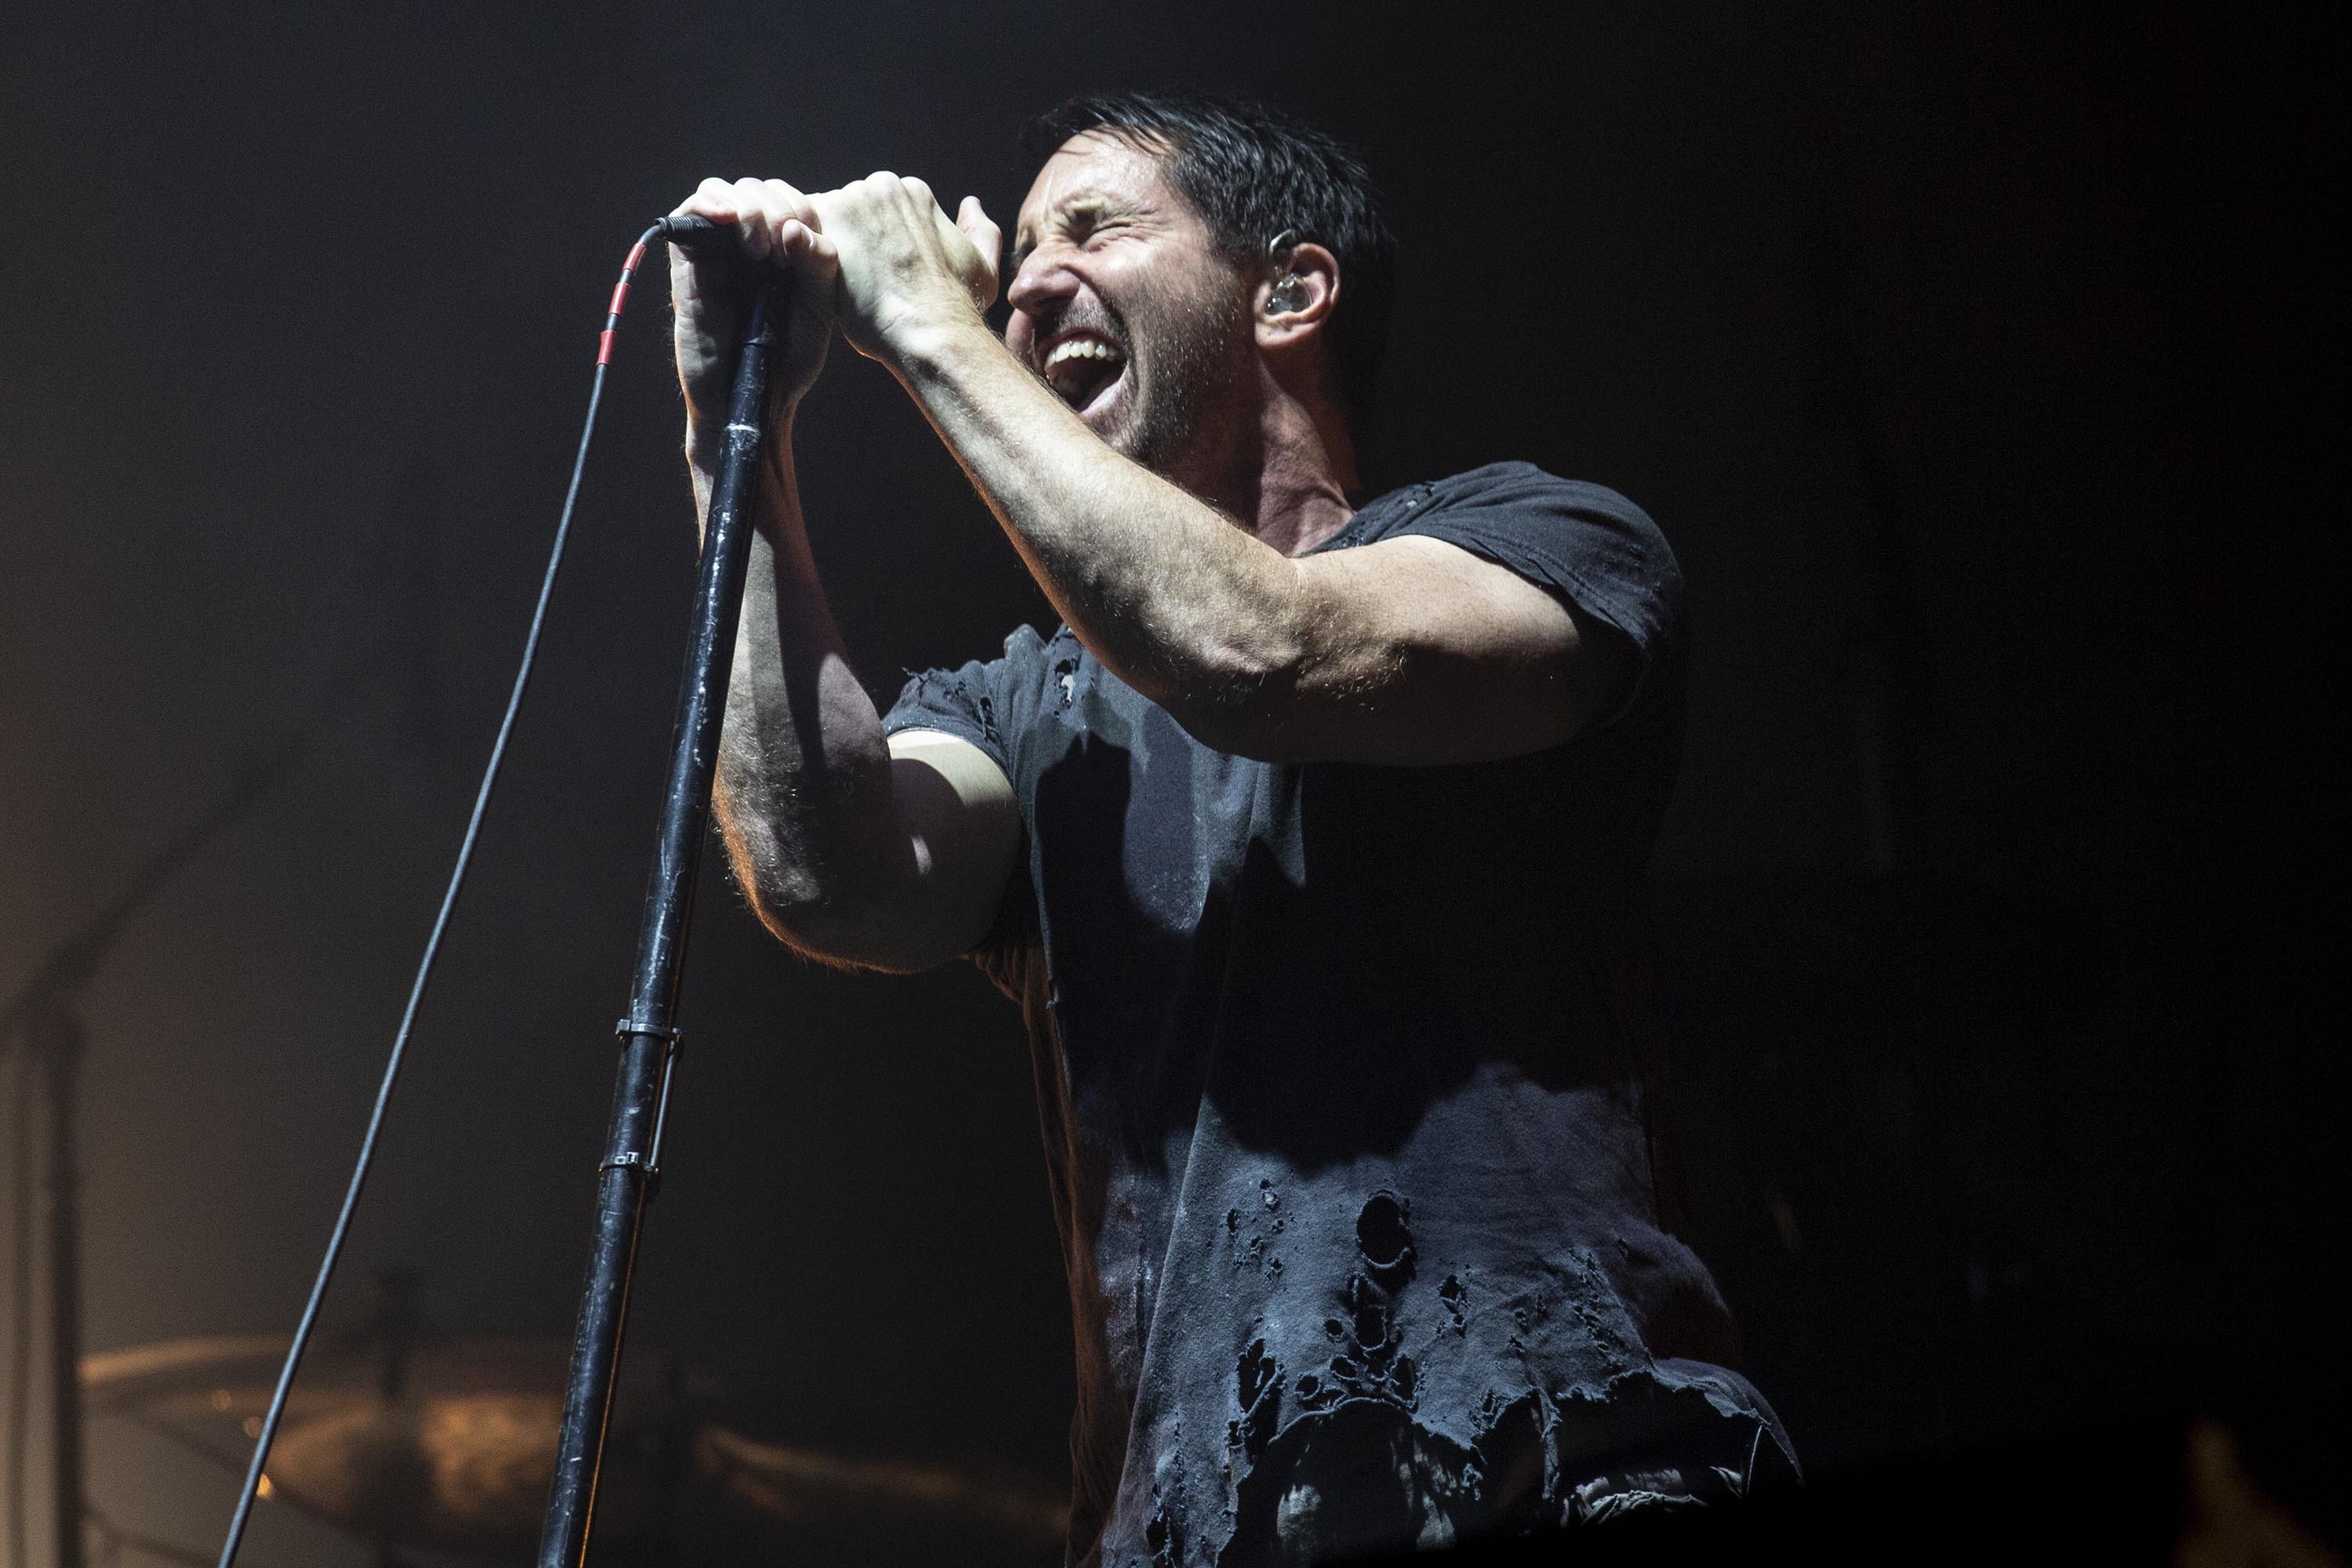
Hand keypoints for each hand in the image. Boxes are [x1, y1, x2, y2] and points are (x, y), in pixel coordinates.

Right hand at [669, 177, 838, 448]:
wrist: (754, 396)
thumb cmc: (789, 359)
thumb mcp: (818, 308)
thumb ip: (818, 263)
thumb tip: (792, 225)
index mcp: (785, 249)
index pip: (789, 198)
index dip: (800, 208)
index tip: (804, 245)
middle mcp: (749, 243)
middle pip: (756, 189)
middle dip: (774, 207)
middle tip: (782, 247)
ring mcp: (717, 250)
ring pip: (722, 192)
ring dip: (745, 207)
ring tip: (759, 247)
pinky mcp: (687, 262)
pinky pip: (689, 213)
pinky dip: (709, 205)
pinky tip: (728, 219)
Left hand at [791, 173, 1000, 366]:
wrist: (930, 330)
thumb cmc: (958, 307)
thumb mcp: (983, 266)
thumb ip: (980, 231)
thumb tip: (971, 204)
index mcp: (914, 192)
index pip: (876, 211)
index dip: (873, 246)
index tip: (878, 276)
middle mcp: (882, 186)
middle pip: (848, 212)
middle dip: (848, 244)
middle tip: (859, 286)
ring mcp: (851, 199)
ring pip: (823, 222)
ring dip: (825, 250)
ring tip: (840, 290)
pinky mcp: (823, 222)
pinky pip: (798, 233)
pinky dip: (802, 254)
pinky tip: (819, 284)